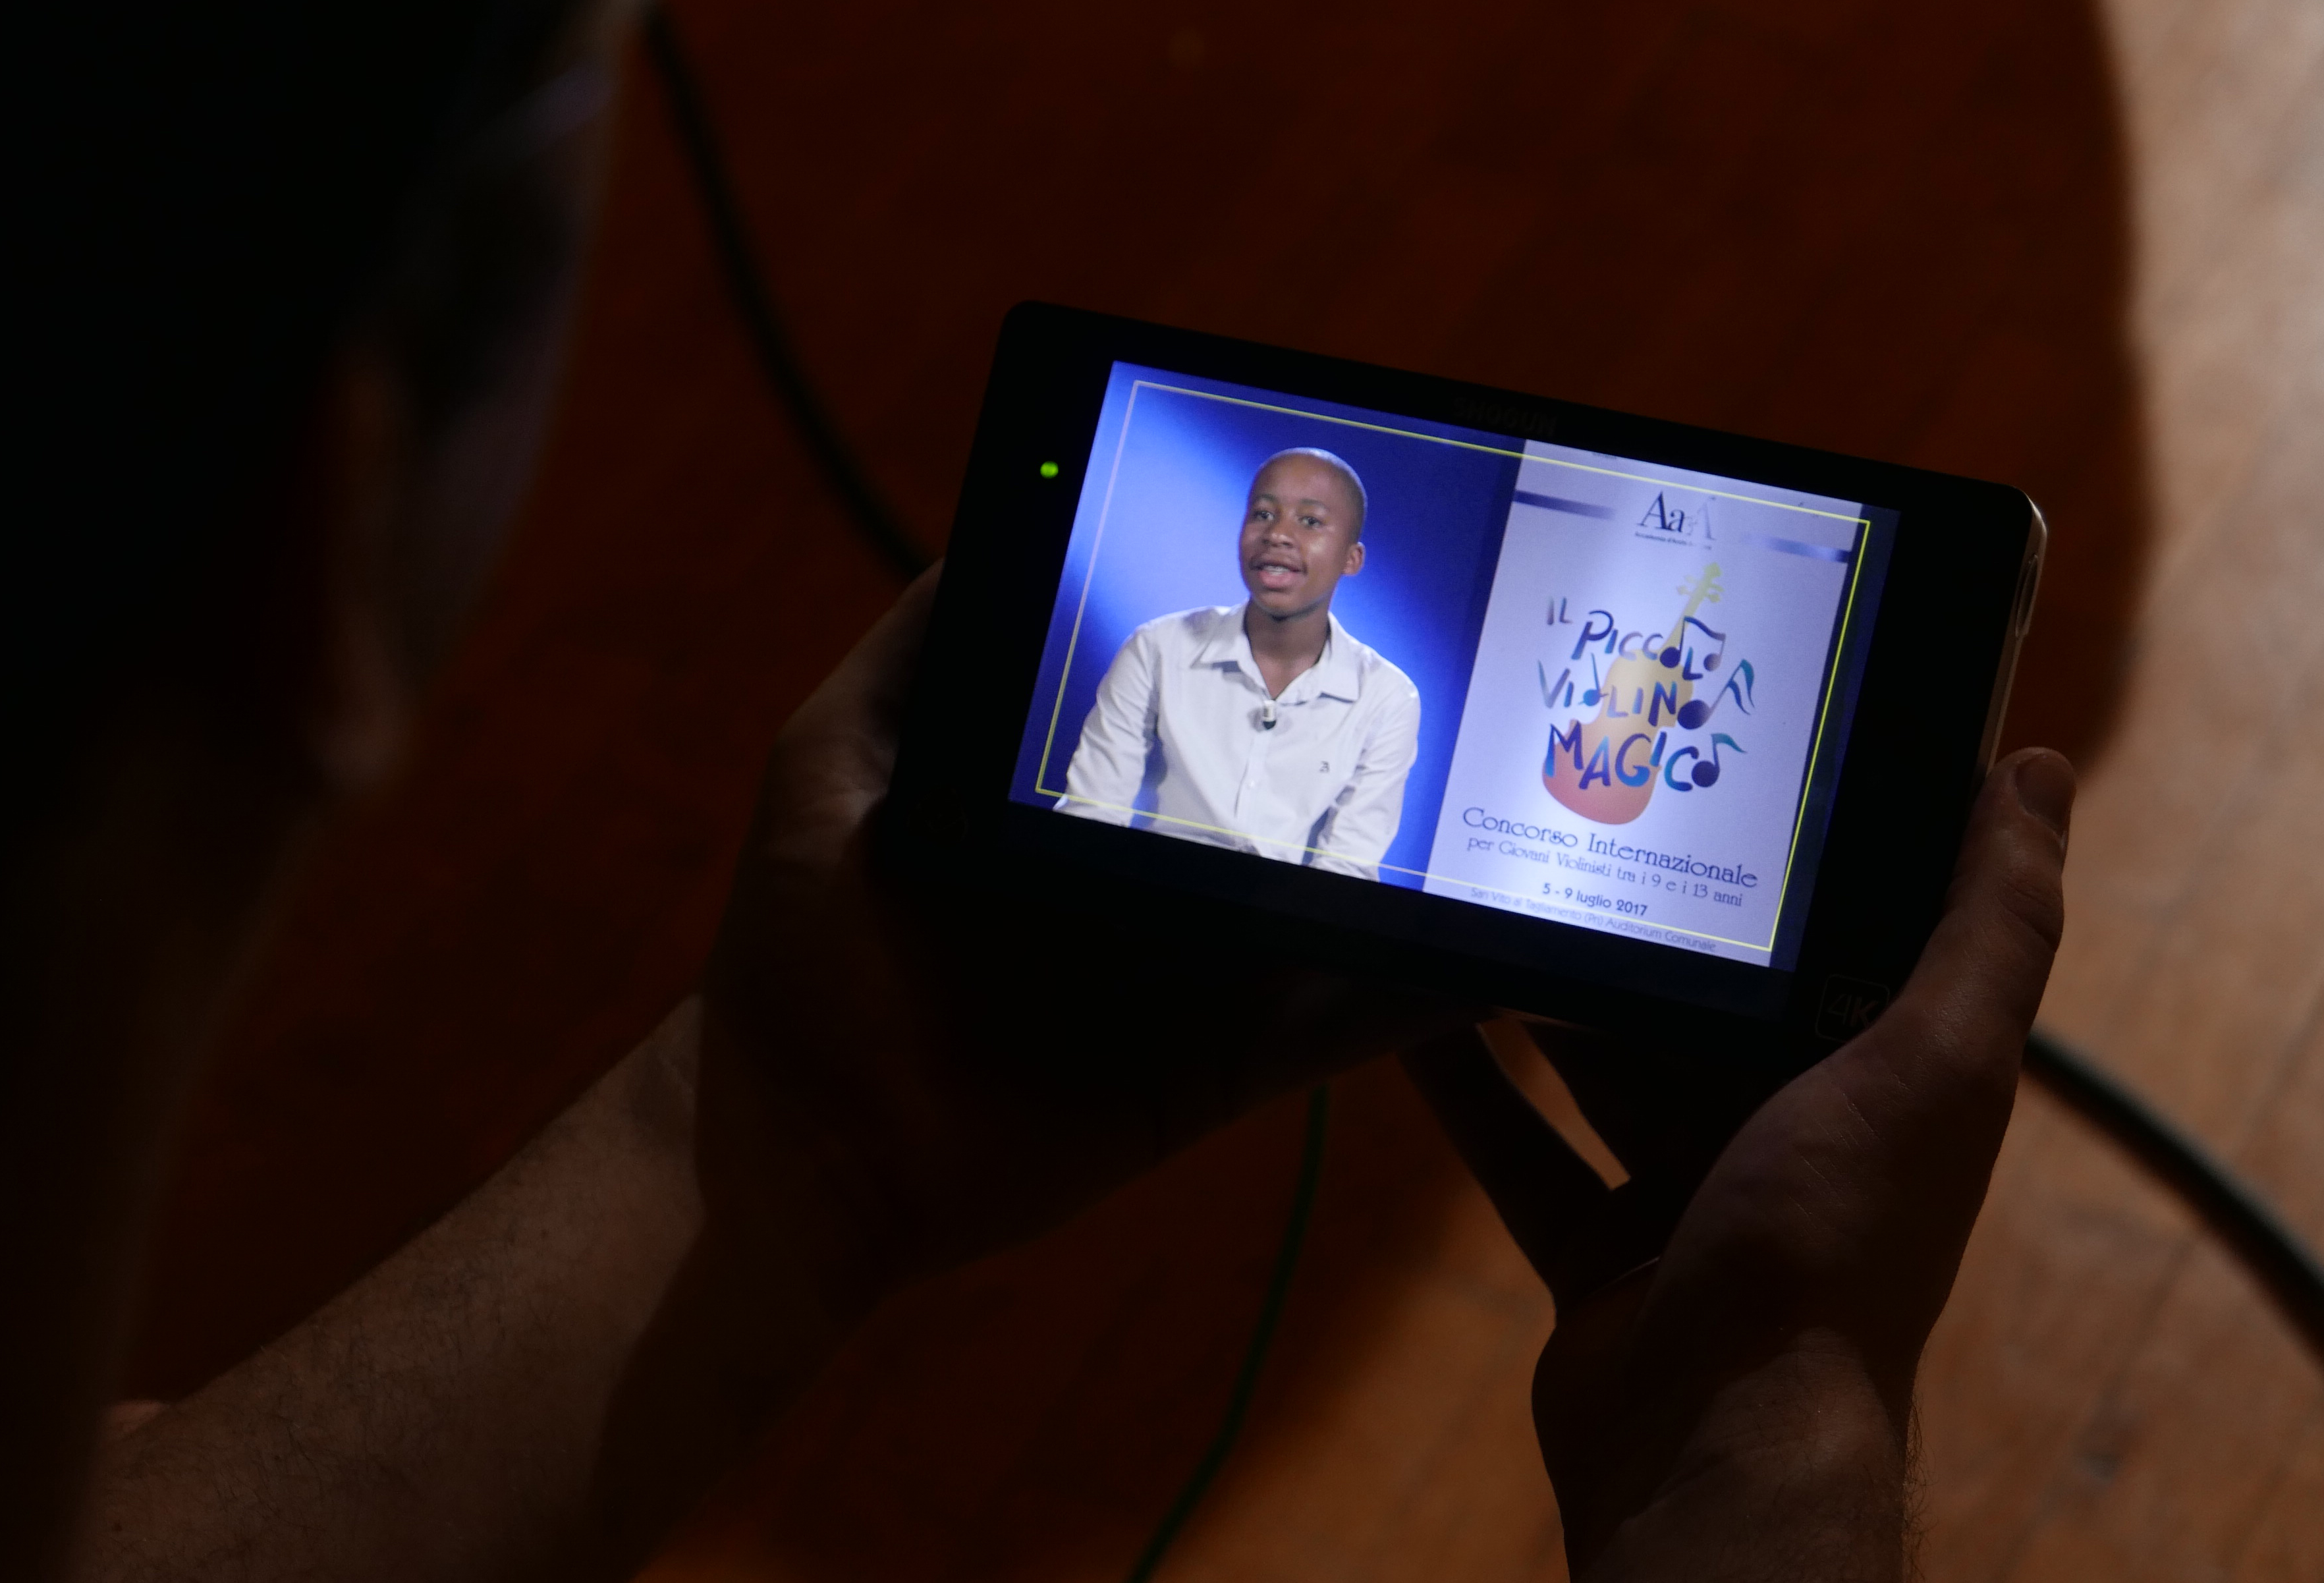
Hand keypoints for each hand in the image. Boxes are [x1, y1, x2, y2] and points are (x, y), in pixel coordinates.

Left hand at [695, 569, 1468, 1303]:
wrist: (800, 1138)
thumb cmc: (799, 945)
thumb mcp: (834, 761)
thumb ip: (921, 650)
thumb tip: (999, 516)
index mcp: (1072, 809)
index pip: (1189, 728)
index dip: (1262, 681)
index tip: (1337, 615)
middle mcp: (1145, 885)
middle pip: (1283, 816)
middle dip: (1367, 770)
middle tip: (1474, 711)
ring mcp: (1188, 984)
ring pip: (1337, 919)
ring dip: (1429, 885)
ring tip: (1524, 831)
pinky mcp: (1213, 1077)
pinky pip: (1335, 1035)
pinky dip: (1424, 1003)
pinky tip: (1508, 960)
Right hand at [1402, 748, 2073, 1578]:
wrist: (1716, 1427)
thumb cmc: (1833, 1237)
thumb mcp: (1936, 1059)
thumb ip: (1990, 923)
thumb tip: (2036, 767)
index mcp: (1886, 1087)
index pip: (1851, 950)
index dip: (1800, 863)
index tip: (1727, 761)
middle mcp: (1794, 1138)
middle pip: (1710, 1006)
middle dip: (1645, 925)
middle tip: (1564, 809)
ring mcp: (1688, 1198)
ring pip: (1606, 1070)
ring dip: (1545, 996)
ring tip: (1478, 894)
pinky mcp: (1597, 1249)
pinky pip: (1523, 1148)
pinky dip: (1467, 1090)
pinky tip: (1409, 1021)